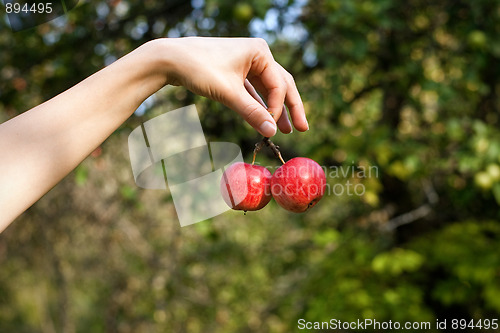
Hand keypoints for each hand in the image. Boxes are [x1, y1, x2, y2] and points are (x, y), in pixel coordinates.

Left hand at [163, 37, 308, 136]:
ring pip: (266, 89)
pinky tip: (265, 119)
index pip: (278, 84)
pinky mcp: (235, 71)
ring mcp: (246, 62)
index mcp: (260, 52)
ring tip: (286, 130)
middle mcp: (256, 54)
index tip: (273, 128)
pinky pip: (252, 90)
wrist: (170, 59)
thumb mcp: (228, 93)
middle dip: (290, 108)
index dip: (278, 108)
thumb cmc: (199, 69)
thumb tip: (272, 132)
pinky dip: (258, 105)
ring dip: (274, 109)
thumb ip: (251, 113)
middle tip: (302, 129)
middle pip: (280, 84)